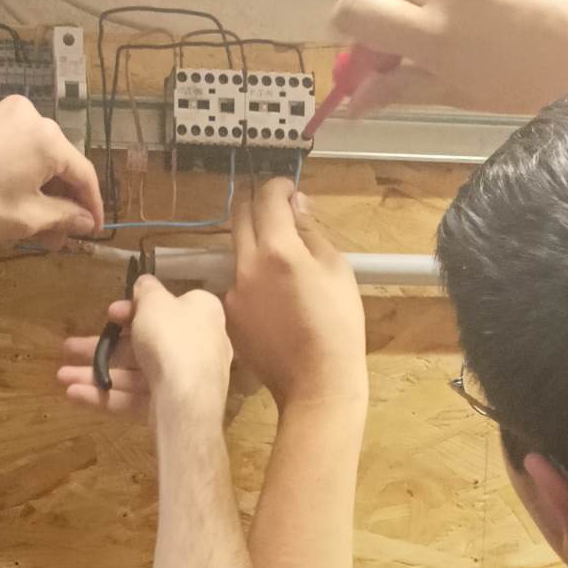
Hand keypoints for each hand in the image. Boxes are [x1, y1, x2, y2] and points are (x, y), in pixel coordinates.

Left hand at [0, 94, 103, 245]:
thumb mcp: (27, 218)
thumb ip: (63, 216)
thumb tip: (85, 222)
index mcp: (47, 137)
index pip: (84, 173)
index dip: (92, 206)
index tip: (93, 231)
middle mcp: (28, 115)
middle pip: (57, 161)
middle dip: (62, 200)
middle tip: (60, 235)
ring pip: (32, 155)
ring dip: (40, 189)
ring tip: (36, 224)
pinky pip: (10, 148)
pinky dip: (18, 173)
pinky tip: (12, 199)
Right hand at [57, 277, 232, 429]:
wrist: (188, 399)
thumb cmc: (172, 338)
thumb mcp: (156, 302)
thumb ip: (146, 290)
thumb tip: (144, 283)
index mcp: (200, 316)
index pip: (166, 308)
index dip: (132, 310)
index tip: (109, 313)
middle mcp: (196, 347)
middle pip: (143, 344)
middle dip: (102, 346)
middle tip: (70, 347)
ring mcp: (182, 381)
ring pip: (133, 374)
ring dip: (95, 373)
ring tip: (61, 376)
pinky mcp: (169, 407)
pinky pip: (134, 398)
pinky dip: (105, 395)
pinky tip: (73, 394)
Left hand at [225, 179, 365, 412]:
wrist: (316, 382)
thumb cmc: (338, 325)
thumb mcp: (337, 270)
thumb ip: (311, 231)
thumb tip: (296, 204)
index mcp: (278, 249)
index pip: (267, 198)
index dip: (278, 186)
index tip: (288, 188)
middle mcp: (247, 266)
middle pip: (240, 217)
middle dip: (257, 205)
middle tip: (276, 209)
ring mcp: (232, 292)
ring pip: (237, 252)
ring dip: (254, 244)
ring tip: (280, 258)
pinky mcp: (229, 316)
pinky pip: (236, 284)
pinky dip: (251, 278)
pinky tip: (273, 297)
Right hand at [329, 0, 567, 117]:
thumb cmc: (542, 82)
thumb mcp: (465, 93)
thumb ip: (403, 89)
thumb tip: (356, 101)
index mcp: (437, 31)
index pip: (358, 8)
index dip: (346, 25)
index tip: (355, 44)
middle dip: (377, 2)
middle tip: (394, 38)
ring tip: (457, 32)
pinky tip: (494, 14)